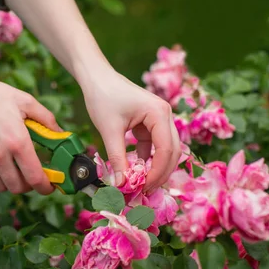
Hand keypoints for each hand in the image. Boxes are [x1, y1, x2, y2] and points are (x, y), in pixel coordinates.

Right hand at [0, 73, 59, 194]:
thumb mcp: (25, 101)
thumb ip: (46, 119)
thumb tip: (61, 134)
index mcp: (17, 141)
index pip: (35, 178)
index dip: (45, 187)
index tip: (49, 186)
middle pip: (18, 188)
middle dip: (28, 185)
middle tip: (31, 175)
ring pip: (1, 187)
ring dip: (11, 182)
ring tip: (14, 169)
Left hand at [82, 67, 181, 192]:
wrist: (96, 77)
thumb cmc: (103, 96)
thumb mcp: (109, 130)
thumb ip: (117, 158)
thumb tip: (120, 184)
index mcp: (159, 113)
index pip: (166, 150)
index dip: (157, 172)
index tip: (142, 188)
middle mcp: (165, 115)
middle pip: (171, 151)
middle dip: (160, 173)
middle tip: (145, 191)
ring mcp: (159, 119)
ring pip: (164, 150)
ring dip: (154, 168)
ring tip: (141, 185)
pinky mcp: (149, 123)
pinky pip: (153, 146)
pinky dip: (146, 159)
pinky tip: (135, 172)